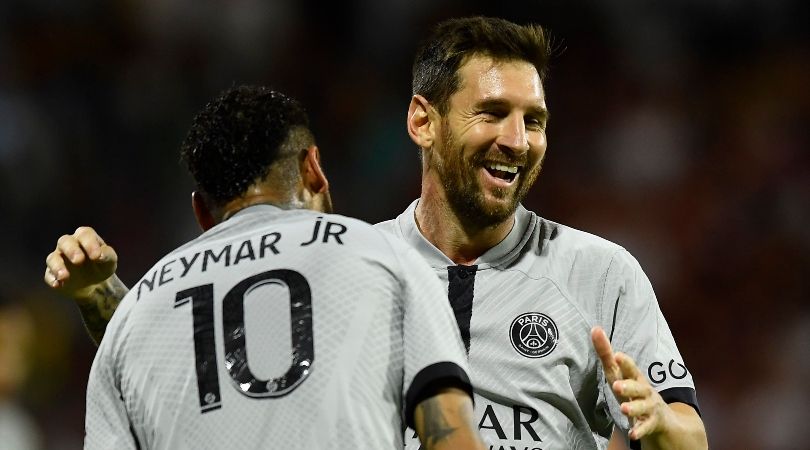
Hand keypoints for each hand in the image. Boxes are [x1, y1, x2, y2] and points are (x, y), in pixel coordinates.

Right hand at [44, 226, 117, 301]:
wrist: (94, 283)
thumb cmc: (102, 265)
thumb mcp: (110, 260)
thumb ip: (107, 255)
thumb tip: (100, 255)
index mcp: (85, 237)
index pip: (85, 234)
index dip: (89, 243)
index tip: (96, 256)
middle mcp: (69, 244)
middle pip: (64, 241)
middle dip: (71, 250)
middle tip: (78, 260)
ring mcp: (58, 258)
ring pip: (53, 258)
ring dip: (57, 266)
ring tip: (64, 276)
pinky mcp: (52, 273)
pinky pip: (48, 274)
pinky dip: (52, 279)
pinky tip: (57, 285)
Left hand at [591, 326, 674, 440]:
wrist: (663, 418)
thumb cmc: (634, 391)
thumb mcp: (620, 374)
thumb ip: (607, 355)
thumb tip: (594, 329)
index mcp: (635, 377)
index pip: (630, 368)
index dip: (625, 363)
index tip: (618, 355)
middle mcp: (644, 390)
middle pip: (638, 387)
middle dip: (628, 386)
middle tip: (616, 386)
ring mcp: (649, 407)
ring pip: (642, 407)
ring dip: (633, 407)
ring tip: (623, 409)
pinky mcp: (651, 423)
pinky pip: (645, 427)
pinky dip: (639, 431)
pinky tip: (632, 434)